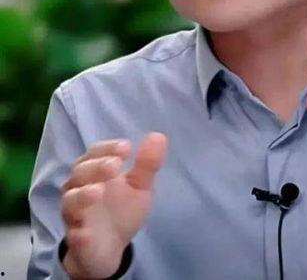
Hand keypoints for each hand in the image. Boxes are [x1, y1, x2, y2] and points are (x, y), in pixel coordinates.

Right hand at [60, 132, 167, 278]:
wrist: (111, 246)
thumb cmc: (122, 208)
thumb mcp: (139, 185)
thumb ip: (147, 163)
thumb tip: (159, 136)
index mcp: (94, 170)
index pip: (96, 152)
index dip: (108, 148)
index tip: (126, 148)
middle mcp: (79, 187)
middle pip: (80, 172)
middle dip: (96, 167)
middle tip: (114, 165)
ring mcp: (75, 214)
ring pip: (71, 201)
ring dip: (83, 195)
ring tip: (98, 192)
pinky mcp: (77, 239)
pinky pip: (74, 236)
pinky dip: (79, 234)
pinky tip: (84, 233)